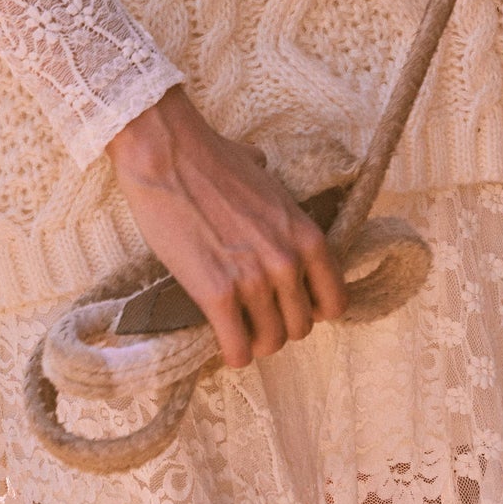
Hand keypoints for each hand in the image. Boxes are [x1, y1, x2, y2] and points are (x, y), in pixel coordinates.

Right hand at [106, 87, 346, 367]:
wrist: (167, 152)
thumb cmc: (210, 156)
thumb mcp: (262, 173)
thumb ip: (273, 192)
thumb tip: (264, 175)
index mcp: (305, 234)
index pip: (335, 301)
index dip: (312, 308)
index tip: (291, 304)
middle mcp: (287, 261)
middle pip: (301, 328)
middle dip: (279, 324)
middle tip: (255, 314)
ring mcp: (254, 280)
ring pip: (270, 342)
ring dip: (253, 340)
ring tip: (237, 328)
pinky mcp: (217, 295)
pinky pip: (237, 348)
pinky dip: (231, 352)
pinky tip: (222, 341)